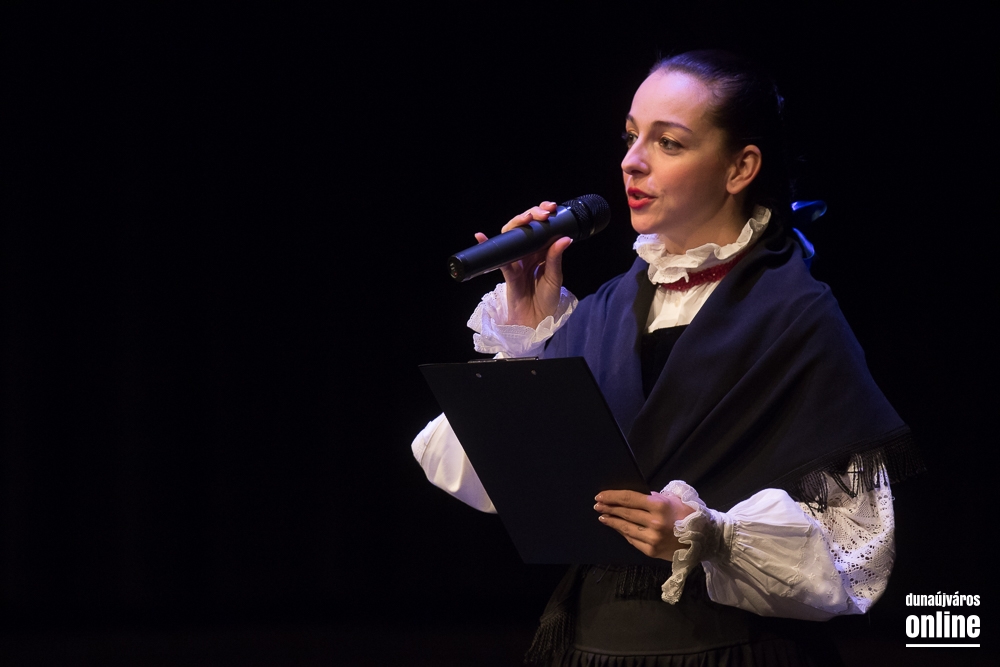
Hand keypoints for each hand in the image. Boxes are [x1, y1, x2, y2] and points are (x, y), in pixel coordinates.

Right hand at [474, 201, 572, 328]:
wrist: (536, 320)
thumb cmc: (547, 300)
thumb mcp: (555, 278)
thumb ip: (555, 258)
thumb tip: (564, 238)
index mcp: (542, 251)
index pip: (540, 227)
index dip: (543, 214)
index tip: (550, 208)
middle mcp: (528, 252)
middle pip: (524, 226)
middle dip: (531, 214)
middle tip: (541, 213)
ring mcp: (516, 260)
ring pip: (511, 236)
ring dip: (515, 224)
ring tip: (524, 219)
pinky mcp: (507, 271)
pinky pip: (497, 257)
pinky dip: (487, 246)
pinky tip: (481, 237)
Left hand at [594, 489, 695, 560]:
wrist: (705, 538)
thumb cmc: (688, 514)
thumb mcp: (672, 499)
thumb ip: (653, 498)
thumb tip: (632, 498)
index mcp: (659, 505)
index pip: (628, 498)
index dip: (612, 496)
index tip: (600, 496)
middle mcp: (654, 522)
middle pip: (624, 513)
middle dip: (609, 508)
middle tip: (598, 505)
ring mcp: (652, 538)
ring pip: (625, 528)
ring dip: (612, 521)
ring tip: (603, 516)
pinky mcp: (651, 551)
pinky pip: (632, 540)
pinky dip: (624, 533)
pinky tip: (618, 528)